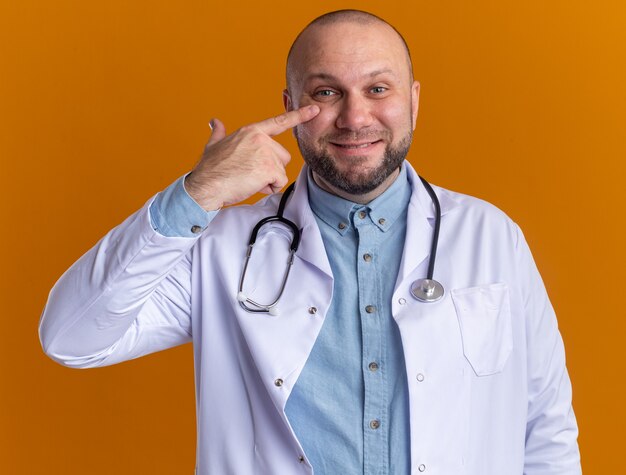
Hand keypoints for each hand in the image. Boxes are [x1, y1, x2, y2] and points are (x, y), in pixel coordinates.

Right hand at [184, 105, 319, 209]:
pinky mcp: (269, 169)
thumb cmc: (209, 169)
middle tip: (249, 173)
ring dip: (269, 179)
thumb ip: (218, 132)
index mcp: (251, 131)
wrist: (206, 185)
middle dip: (271, 168)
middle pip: (282, 156)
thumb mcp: (213, 145)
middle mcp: (261, 139)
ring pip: (281, 170)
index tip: (315, 110)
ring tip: (248, 179)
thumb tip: (214, 122)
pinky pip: (279, 182)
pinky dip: (268, 188)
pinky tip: (252, 185)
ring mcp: (266, 153)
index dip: (299, 116)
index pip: (279, 122)